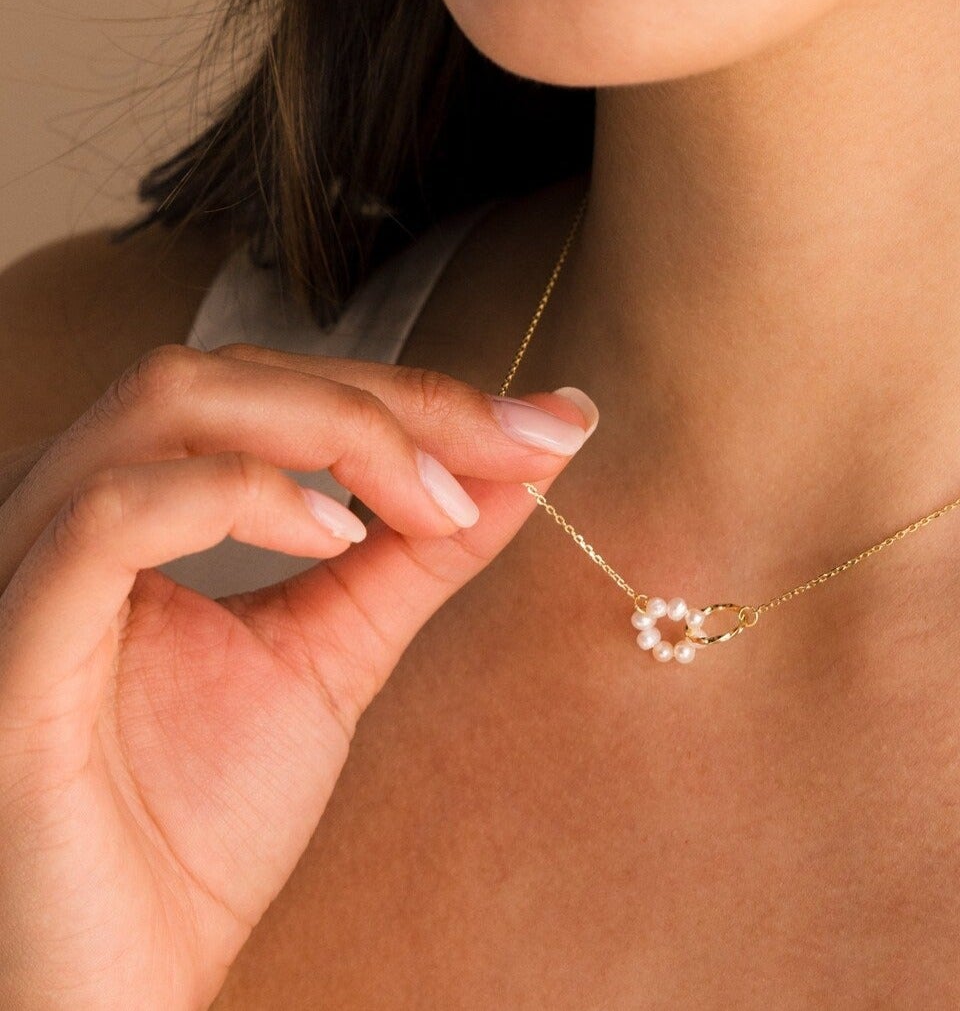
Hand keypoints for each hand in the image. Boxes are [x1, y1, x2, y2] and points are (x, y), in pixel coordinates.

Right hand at [0, 342, 595, 1010]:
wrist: (118, 991)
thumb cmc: (195, 830)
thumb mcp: (336, 649)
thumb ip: (421, 546)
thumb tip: (539, 447)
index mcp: (124, 505)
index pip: (271, 386)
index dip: (415, 393)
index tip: (546, 427)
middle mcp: (58, 512)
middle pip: (229, 371)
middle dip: (394, 399)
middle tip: (520, 449)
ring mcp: (20, 571)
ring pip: (170, 400)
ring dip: (338, 429)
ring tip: (437, 502)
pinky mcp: (13, 649)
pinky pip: (110, 514)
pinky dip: (244, 494)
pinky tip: (338, 537)